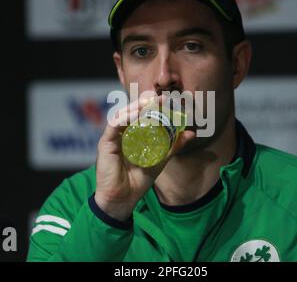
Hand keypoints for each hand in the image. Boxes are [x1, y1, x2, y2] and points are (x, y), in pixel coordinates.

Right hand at [94, 95, 195, 220]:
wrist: (123, 199)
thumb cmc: (138, 180)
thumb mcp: (160, 159)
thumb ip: (173, 146)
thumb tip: (191, 133)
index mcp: (132, 134)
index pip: (141, 114)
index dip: (152, 105)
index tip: (166, 100)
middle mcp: (121, 133)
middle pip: (131, 111)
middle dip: (145, 102)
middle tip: (160, 98)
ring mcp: (112, 137)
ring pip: (122, 115)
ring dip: (135, 107)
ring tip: (149, 103)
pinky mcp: (105, 144)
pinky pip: (113, 126)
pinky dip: (124, 118)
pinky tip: (135, 114)